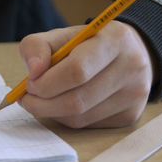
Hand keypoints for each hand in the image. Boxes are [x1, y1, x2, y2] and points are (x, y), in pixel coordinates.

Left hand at [18, 21, 152, 127]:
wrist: (125, 53)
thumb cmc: (85, 45)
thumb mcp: (59, 36)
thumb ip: (36, 47)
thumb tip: (33, 73)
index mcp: (115, 40)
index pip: (76, 71)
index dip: (46, 83)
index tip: (29, 84)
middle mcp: (132, 68)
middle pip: (76, 100)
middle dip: (42, 103)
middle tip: (27, 99)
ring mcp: (134, 95)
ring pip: (79, 117)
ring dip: (51, 112)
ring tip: (42, 100)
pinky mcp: (129, 116)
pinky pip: (86, 125)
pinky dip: (65, 118)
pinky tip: (62, 105)